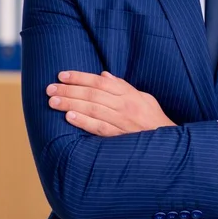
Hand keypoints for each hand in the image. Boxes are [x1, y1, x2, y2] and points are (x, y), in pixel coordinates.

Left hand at [46, 70, 175, 136]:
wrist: (167, 143)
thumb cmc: (153, 118)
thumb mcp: (143, 97)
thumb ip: (123, 87)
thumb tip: (104, 75)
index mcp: (129, 95)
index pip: (101, 82)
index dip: (80, 77)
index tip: (63, 75)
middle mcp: (125, 106)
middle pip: (93, 94)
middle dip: (70, 90)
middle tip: (50, 88)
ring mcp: (121, 122)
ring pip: (93, 109)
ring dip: (71, 104)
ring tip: (53, 101)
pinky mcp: (118, 138)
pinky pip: (99, 128)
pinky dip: (84, 122)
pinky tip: (69, 117)